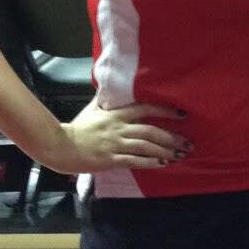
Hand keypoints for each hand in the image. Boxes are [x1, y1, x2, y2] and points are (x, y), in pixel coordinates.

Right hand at [43, 100, 192, 174]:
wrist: (60, 146)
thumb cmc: (79, 128)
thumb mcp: (94, 108)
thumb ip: (108, 99)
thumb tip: (115, 85)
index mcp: (117, 113)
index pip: (146, 108)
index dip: (165, 110)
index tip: (182, 114)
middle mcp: (119, 128)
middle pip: (151, 131)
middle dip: (172, 137)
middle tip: (188, 142)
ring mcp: (115, 144)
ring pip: (146, 146)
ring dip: (165, 151)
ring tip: (180, 154)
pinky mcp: (110, 159)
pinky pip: (135, 161)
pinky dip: (150, 162)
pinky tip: (162, 164)